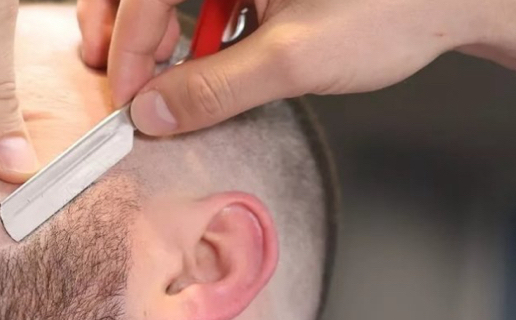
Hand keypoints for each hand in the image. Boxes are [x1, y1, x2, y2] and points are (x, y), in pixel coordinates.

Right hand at [79, 0, 515, 135]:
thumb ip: (215, 88)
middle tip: (122, 80)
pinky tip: (196, 62)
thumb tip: (154, 114)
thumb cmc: (393, 9)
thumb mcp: (295, 58)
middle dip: (125, 31)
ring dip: (153, 35)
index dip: (129, 49)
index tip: (129, 102)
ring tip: (155, 78)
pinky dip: (189, 31)